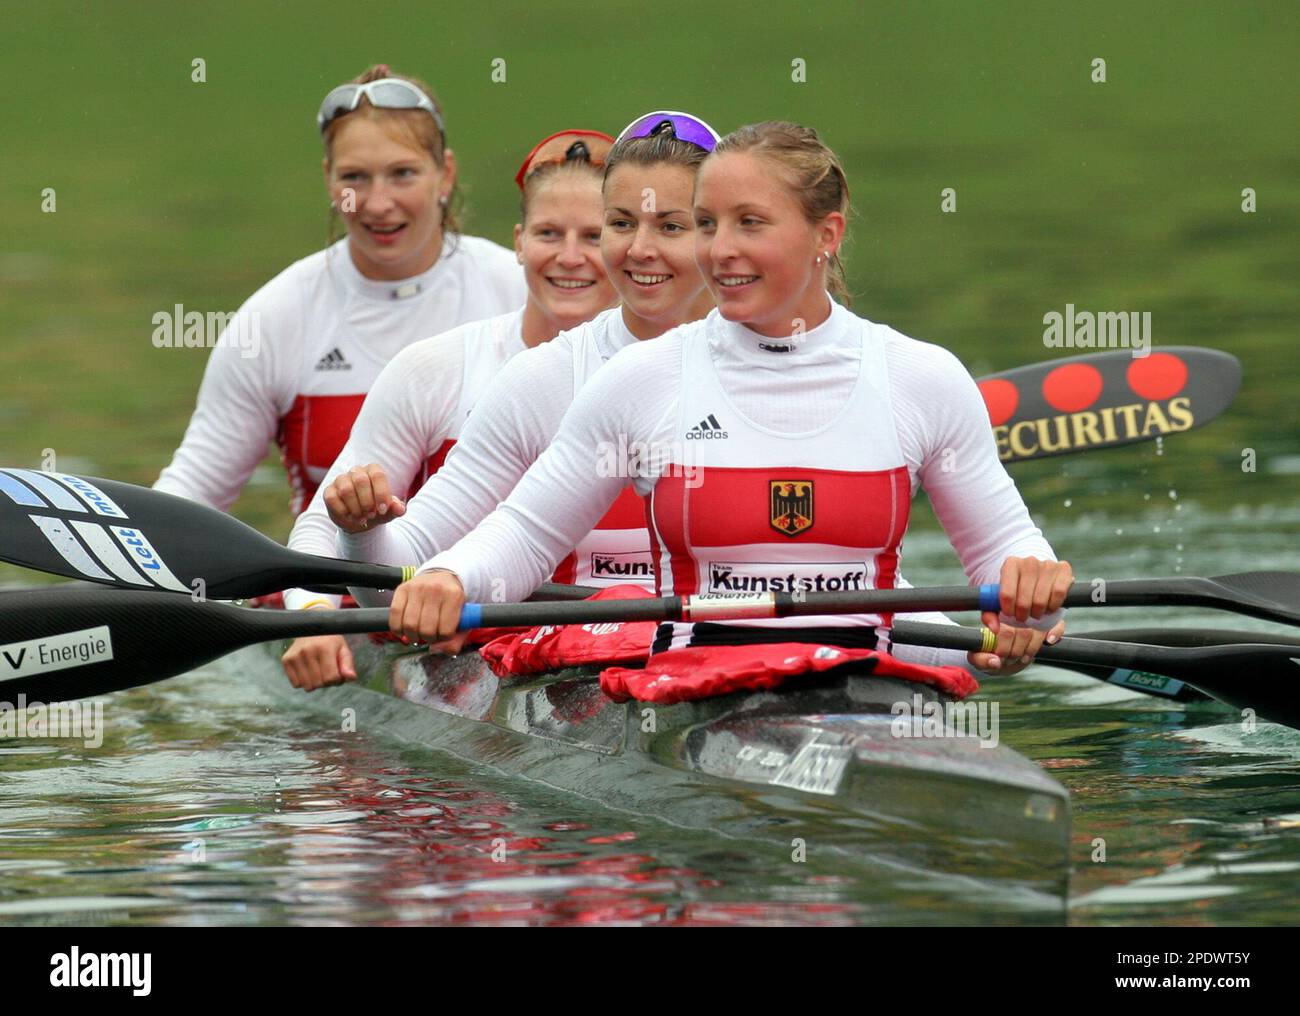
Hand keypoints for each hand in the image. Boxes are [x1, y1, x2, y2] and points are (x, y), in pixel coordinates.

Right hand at [281, 634, 356, 690]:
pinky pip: (296, 684)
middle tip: (327, 671)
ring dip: (314, 683)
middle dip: (326, 682)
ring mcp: (295, 656)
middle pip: (319, 684)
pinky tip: (307, 671)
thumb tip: (351, 678)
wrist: (310, 628)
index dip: (337, 680)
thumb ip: (348, 664)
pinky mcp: (286, 660)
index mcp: (324, 648)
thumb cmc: (330, 641)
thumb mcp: (343, 649)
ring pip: (307, 686)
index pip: (331, 678)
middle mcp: (307, 651)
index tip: (337, 672)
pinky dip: (303, 682)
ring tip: (317, 671)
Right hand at [324, 464, 405, 534]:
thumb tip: (400, 508)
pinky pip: (332, 498)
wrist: (361, 521)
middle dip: (367, 502)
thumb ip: (396, 509)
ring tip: (362, 518)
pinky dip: (343, 511)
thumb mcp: (389, 512)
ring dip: (355, 508)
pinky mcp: (329, 491)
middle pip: (361, 481)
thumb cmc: (377, 512)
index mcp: (373, 471)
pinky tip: (350, 517)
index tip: (382, 510)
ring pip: (346, 489)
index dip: (381, 493)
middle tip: (371, 515)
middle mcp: (357, 471)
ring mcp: (341, 480)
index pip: (378, 475)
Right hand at [389, 569, 466, 651]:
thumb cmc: (451, 601)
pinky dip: (397, 629)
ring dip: (412, 636)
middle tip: (429, 636)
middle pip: (426, 629)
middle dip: (428, 639)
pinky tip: (404, 631)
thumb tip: (436, 649)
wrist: (441, 576)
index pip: (446, 630)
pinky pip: (395, 615)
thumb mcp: (463, 618)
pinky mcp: (402, 589)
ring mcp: (417, 588)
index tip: (443, 635)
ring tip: (418, 634)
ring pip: (410, 625)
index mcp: (454, 596)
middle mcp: (435, 589)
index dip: (443, 638)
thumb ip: (456, 640)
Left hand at [967, 556, 1072, 675]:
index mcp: (1010, 564)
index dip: (1008, 610)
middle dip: (1022, 614)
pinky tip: (1048, 607)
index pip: (1006, 594)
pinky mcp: (1063, 569)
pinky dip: (1053, 606)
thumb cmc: (1015, 587)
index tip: (1009, 614)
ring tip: (1034, 613)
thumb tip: (994, 628)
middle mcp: (1029, 561)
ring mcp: (1048, 564)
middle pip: (1024, 600)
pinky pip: (1059, 594)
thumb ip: (990, 614)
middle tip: (1022, 617)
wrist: (1036, 572)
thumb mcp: (998, 598)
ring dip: (1037, 613)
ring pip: (1041, 600)